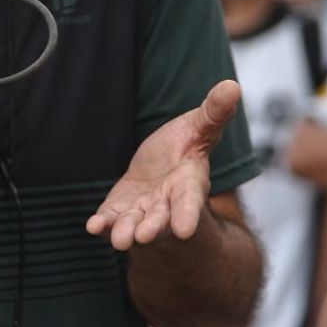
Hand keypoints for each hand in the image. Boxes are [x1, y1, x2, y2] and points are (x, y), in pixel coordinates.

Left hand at [86, 79, 240, 250]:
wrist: (162, 169)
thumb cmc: (185, 149)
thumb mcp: (199, 127)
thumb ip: (213, 112)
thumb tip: (233, 85)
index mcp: (189, 183)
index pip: (190, 201)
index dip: (187, 214)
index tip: (185, 231)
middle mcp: (167, 203)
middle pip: (161, 219)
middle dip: (153, 228)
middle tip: (143, 236)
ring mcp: (143, 210)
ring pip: (134, 224)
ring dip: (125, 231)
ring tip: (119, 240)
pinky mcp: (121, 210)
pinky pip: (111, 219)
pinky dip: (103, 225)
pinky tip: (93, 226)